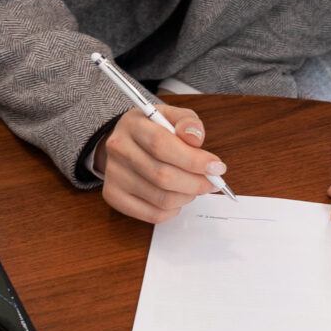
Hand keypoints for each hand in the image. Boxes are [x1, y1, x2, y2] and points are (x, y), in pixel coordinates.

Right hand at [94, 105, 221, 224]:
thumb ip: (188, 122)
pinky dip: (173, 210)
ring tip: (194, 187)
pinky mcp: (114, 196)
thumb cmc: (153, 130)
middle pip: (163, 176)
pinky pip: (152, 214)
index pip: (162, 146)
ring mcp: (113, 175)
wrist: (124, 142)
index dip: (194, 160)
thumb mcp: (172, 116)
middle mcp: (119, 149)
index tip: (217, 167)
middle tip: (212, 182)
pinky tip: (178, 197)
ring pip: (161, 198)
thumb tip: (196, 139)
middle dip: (196, 183)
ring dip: (187, 196)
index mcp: (133, 124)